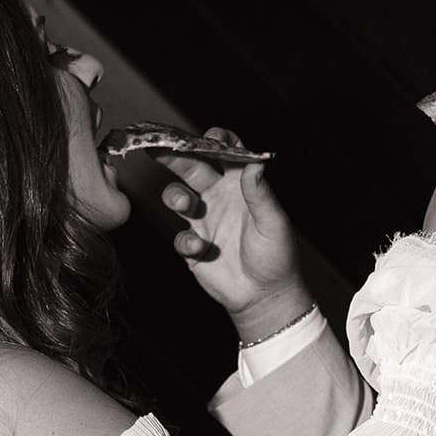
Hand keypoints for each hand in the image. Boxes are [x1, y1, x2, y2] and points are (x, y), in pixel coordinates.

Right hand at [158, 131, 312, 342]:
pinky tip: (201, 249)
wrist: (264, 296)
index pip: (225, 152)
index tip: (209, 139)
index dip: (215, 140)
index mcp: (240, 184)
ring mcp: (203, 219)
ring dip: (176, 195)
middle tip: (159, 146)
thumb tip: (255, 164)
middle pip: (191, 166)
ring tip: (184, 204)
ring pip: (177, 196)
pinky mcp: (192, 245)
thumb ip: (261, 195)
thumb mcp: (274, 224)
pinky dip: (186, 241)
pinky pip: (180, 237)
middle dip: (175, 155)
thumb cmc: (276, 257)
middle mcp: (218, 196)